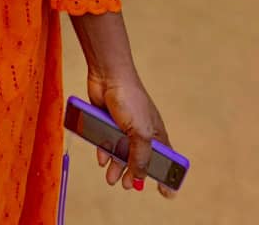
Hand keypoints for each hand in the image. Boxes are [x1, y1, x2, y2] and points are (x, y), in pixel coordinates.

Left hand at [87, 71, 175, 198]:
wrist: (108, 75)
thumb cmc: (130, 99)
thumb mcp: (140, 134)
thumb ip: (140, 157)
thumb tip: (139, 176)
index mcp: (156, 134)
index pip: (166, 159)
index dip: (167, 175)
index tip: (166, 192)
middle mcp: (142, 131)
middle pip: (141, 158)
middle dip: (135, 173)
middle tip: (128, 185)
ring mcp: (124, 126)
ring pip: (122, 152)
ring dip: (117, 166)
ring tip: (111, 179)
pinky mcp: (108, 120)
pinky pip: (107, 141)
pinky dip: (105, 151)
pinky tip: (102, 158)